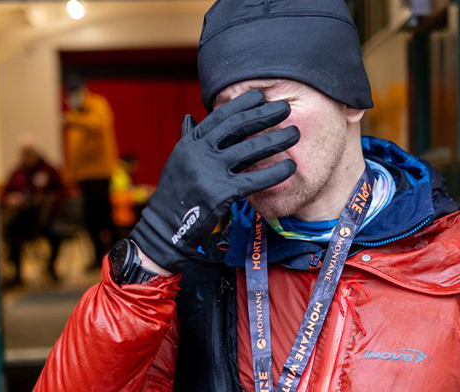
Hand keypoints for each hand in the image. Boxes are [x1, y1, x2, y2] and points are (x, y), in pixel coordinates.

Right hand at [131, 89, 299, 271]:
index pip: (220, 116)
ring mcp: (209, 172)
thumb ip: (188, 139)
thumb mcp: (178, 161)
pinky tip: (290, 167)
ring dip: (276, 140)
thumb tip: (190, 117)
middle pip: (238, 127)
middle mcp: (199, 153)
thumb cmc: (175, 194)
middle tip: (286, 108)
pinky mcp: (220, 194)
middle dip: (265, 115)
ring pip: (250, 150)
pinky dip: (274, 172)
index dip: (243, 104)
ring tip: (295, 133)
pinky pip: (254, 180)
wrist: (165, 227)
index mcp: (191, 142)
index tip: (262, 97)